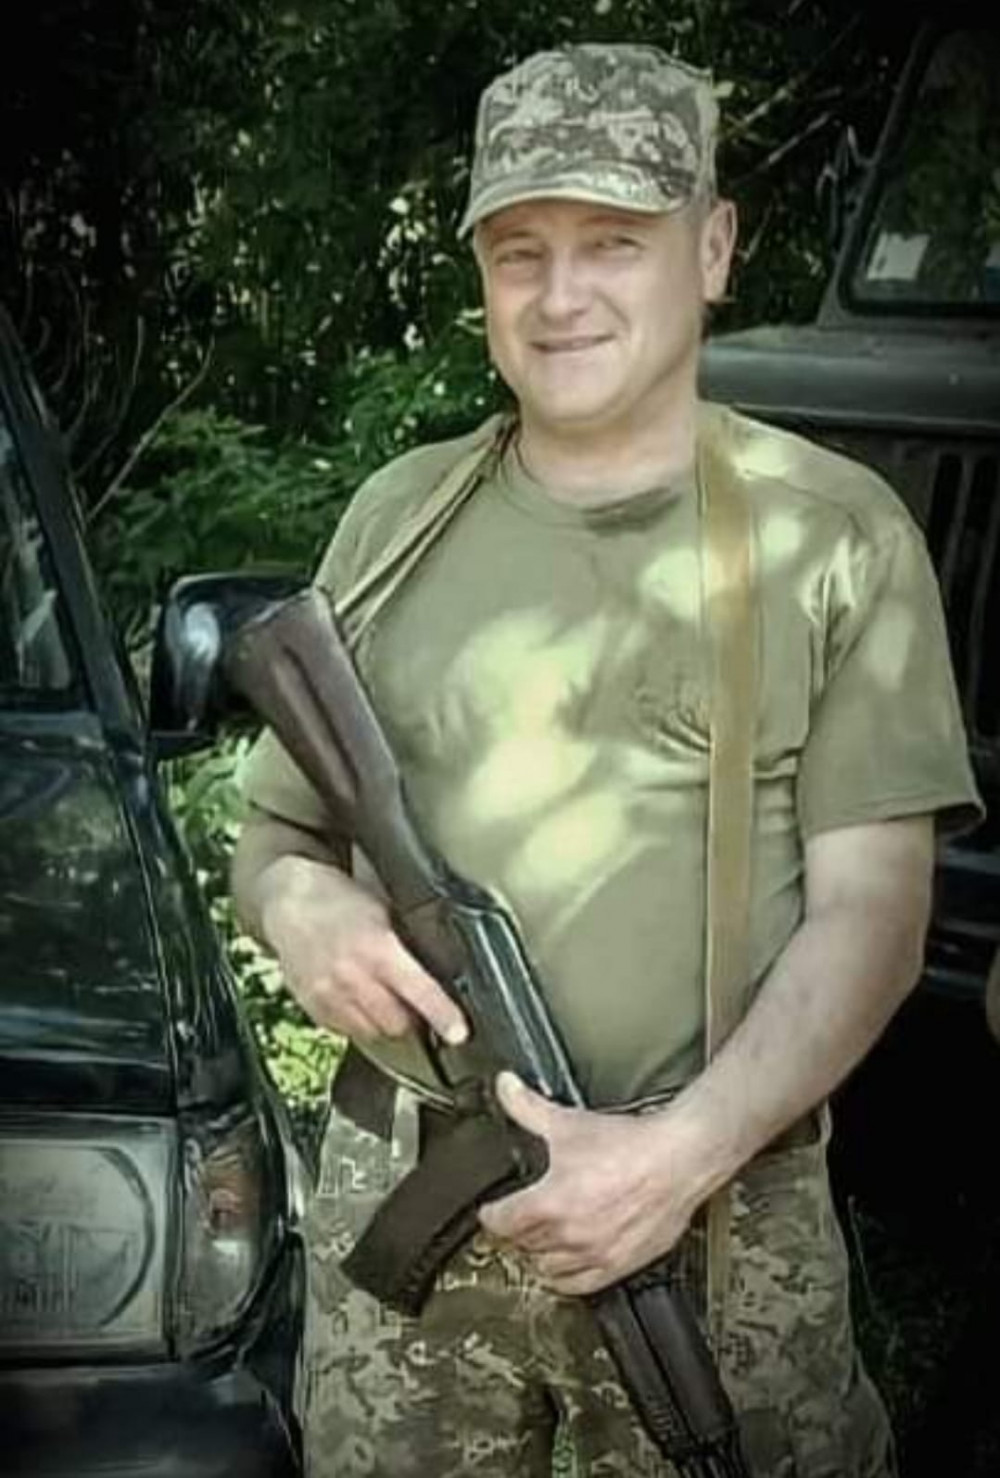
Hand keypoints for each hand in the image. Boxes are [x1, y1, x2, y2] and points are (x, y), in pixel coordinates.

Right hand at [259, 854, 466, 1045]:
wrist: (288, 901)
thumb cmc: (338, 900)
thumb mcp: (382, 910)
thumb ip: (406, 943)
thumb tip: (439, 968)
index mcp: (377, 948)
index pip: (418, 991)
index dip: (442, 1015)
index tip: (459, 1032)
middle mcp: (352, 977)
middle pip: (397, 1023)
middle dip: (412, 1017)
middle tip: (414, 1001)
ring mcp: (328, 996)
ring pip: (373, 1032)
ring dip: (385, 1022)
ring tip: (384, 996)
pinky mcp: (312, 1007)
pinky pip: (347, 1030)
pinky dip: (359, 1021)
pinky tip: (358, 997)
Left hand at [478, 1073, 702, 1294]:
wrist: (679, 1159)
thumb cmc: (630, 1145)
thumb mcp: (569, 1122)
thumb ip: (528, 1106)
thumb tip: (505, 1087)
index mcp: (551, 1203)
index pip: (501, 1222)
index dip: (491, 1214)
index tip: (491, 1210)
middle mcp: (570, 1235)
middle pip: (523, 1244)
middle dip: (514, 1231)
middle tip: (514, 1220)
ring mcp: (595, 1254)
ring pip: (547, 1268)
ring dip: (537, 1254)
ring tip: (537, 1240)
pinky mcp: (619, 1265)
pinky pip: (579, 1285)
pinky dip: (565, 1278)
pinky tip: (564, 1265)